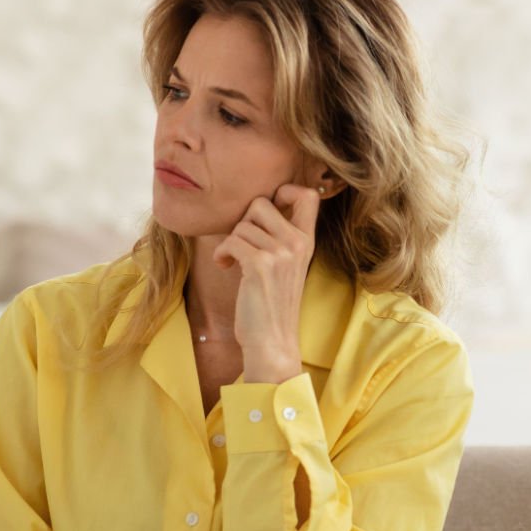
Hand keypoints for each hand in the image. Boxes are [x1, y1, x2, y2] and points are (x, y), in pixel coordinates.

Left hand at [215, 184, 319, 381]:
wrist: (272, 340)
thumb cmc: (273, 303)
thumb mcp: (287, 265)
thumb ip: (282, 237)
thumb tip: (257, 206)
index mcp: (307, 241)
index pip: (308, 195)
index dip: (283, 190)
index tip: (269, 209)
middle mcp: (298, 243)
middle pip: (261, 202)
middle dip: (244, 220)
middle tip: (243, 242)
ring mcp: (281, 254)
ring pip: (242, 225)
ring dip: (230, 242)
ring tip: (234, 260)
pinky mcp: (260, 265)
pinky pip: (231, 241)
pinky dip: (222, 253)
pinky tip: (226, 266)